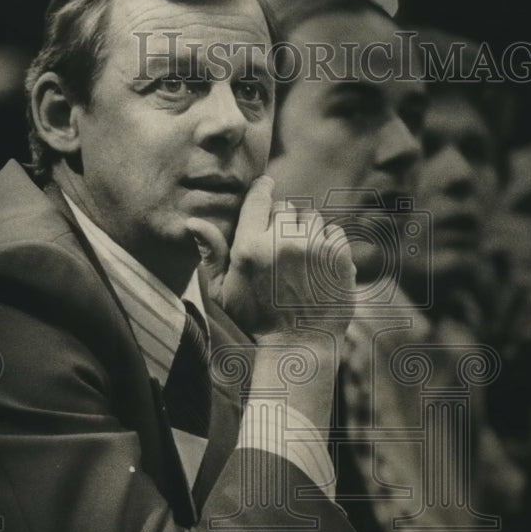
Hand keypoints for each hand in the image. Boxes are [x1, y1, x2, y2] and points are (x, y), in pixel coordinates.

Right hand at [185, 176, 355, 340]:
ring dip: (306, 231)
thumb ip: (211, 254)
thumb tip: (193, 221)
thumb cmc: (256, 319)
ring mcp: (313, 248)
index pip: (258, 198)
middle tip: (281, 247)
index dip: (262, 189)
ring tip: (300, 258)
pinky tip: (318, 265)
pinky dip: (328, 243)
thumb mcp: (223, 292)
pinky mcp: (337, 256)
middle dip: (283, 221)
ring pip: (312, 217)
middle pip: (286, 206)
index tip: (265, 186)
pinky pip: (334, 231)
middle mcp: (282, 242)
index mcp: (250, 247)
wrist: (299, 345)